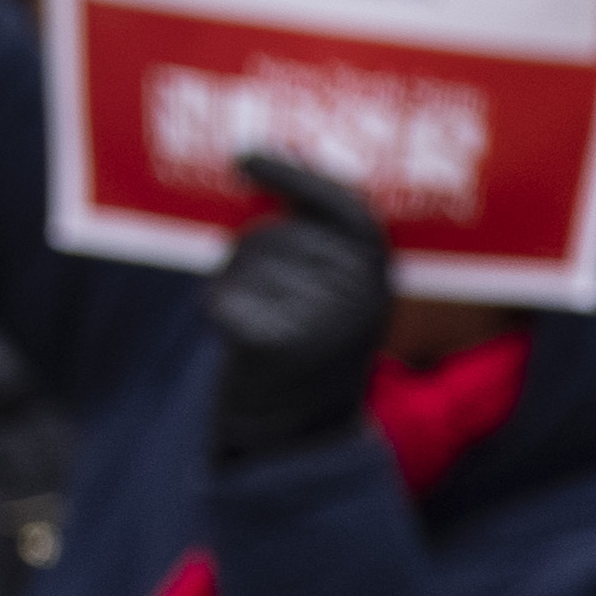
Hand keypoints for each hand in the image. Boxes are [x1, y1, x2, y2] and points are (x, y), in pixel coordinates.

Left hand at [203, 151, 397, 462]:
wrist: (301, 436)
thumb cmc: (311, 349)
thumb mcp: (338, 290)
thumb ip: (318, 238)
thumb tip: (257, 161)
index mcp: (378, 272)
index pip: (339, 202)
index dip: (291, 175)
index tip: (242, 159)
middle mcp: (356, 290)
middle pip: (272, 233)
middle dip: (252, 256)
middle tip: (268, 302)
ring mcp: (319, 317)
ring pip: (243, 261)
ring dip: (235, 284)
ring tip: (262, 323)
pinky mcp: (275, 343)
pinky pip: (222, 296)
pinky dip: (217, 311)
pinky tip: (238, 339)